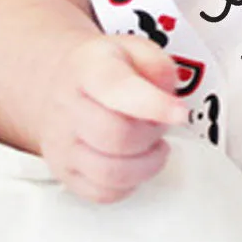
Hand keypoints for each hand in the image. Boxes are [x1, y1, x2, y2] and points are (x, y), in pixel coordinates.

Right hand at [38, 35, 187, 203]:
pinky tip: (134, 161)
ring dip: (145, 163)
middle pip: (118, 137)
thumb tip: (168, 97)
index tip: (180, 113)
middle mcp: (68, 107)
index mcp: (88, 68)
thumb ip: (158, 66)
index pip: (117, 89)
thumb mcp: (134, 48)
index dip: (154, 105)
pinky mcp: (65, 174)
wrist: (60, 84)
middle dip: (152, 133)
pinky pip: (105, 193)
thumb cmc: (103, 69)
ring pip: (112, 172)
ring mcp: (62, 144)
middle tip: (158, 121)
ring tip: (149, 142)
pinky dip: (130, 183)